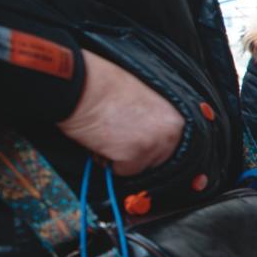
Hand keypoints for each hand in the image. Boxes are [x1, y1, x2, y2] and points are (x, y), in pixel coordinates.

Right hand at [58, 52, 184, 175]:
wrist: (82, 87)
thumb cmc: (104, 86)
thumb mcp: (142, 98)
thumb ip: (153, 118)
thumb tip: (148, 131)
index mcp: (174, 118)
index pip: (169, 145)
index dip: (146, 143)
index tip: (133, 137)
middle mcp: (170, 133)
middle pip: (156, 160)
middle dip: (136, 153)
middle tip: (117, 135)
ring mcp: (153, 145)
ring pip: (139, 167)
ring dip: (121, 157)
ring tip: (108, 135)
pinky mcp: (134, 156)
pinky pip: (122, 170)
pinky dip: (109, 161)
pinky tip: (101, 141)